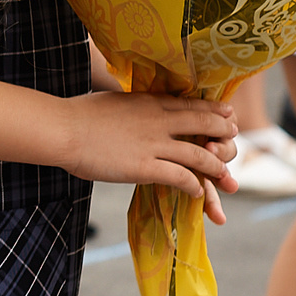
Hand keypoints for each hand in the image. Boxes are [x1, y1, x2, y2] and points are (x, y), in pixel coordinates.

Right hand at [61, 91, 236, 217]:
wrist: (62, 129)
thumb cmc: (78, 115)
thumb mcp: (114, 101)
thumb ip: (133, 106)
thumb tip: (136, 109)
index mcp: (150, 102)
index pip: (192, 105)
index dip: (215, 111)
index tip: (228, 114)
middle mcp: (159, 120)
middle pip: (206, 125)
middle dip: (224, 135)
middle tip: (233, 141)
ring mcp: (154, 144)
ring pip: (200, 155)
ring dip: (216, 168)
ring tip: (224, 177)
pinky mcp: (145, 167)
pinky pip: (181, 178)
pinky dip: (195, 187)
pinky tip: (197, 194)